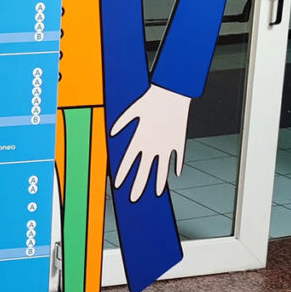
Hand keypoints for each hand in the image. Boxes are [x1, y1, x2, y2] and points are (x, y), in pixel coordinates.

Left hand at [110, 84, 190, 202]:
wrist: (172, 93)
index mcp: (139, 138)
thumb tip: (111, 133)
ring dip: (159, 182)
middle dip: (138, 185)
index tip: (118, 185)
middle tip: (134, 198)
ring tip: (156, 193)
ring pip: (162, 169)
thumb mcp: (131, 111)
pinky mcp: (179, 141)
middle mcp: (152, 145)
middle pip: (144, 170)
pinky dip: (177, 166)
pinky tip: (175, 175)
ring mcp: (166, 145)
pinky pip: (178, 158)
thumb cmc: (150, 99)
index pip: (128, 161)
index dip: (123, 174)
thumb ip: (121, 123)